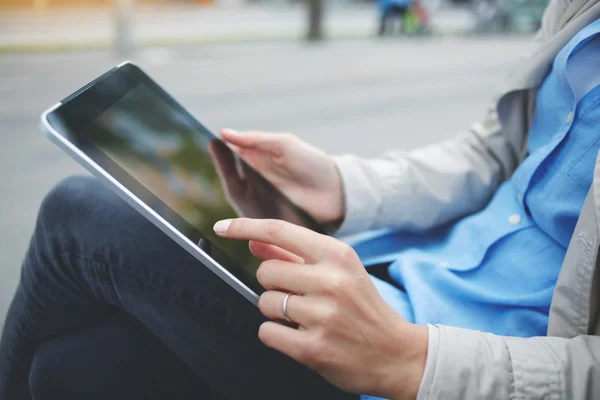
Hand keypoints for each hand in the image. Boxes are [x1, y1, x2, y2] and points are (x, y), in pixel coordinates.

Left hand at [214, 218, 427, 399]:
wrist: (396, 354)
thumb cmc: (363, 308)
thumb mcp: (339, 271)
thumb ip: (295, 254)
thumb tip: (255, 241)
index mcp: (338, 255)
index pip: (279, 230)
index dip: (245, 227)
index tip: (222, 227)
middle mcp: (330, 280)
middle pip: (266, 271)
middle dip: (274, 285)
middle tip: (299, 296)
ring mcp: (322, 315)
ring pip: (264, 302)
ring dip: (276, 311)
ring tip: (305, 317)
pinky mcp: (313, 347)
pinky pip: (266, 332)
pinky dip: (276, 334)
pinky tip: (300, 335)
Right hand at [220, 129, 344, 223]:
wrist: (337, 191)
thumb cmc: (312, 163)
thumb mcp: (284, 145)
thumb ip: (255, 140)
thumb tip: (224, 132)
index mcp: (258, 160)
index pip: (232, 156)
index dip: (221, 151)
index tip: (213, 141)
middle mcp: (256, 180)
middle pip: (230, 176)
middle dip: (223, 166)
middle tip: (216, 154)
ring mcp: (260, 199)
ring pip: (236, 194)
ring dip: (231, 185)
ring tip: (229, 173)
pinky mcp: (266, 217)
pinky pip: (248, 213)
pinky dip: (240, 206)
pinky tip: (240, 195)